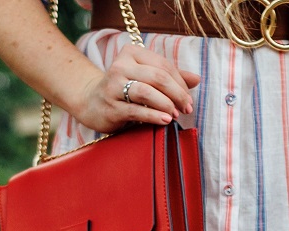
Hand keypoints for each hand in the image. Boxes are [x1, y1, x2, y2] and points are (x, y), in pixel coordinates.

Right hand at [75, 44, 199, 132]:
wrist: (92, 103)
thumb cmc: (124, 91)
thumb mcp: (146, 79)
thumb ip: (170, 78)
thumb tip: (197, 79)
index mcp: (132, 53)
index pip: (163, 65)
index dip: (180, 83)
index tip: (189, 100)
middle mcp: (121, 65)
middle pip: (157, 77)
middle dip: (176, 94)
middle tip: (186, 109)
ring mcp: (113, 85)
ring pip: (147, 91)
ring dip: (166, 104)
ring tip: (175, 115)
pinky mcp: (111, 106)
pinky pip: (136, 110)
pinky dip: (154, 115)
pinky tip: (165, 120)